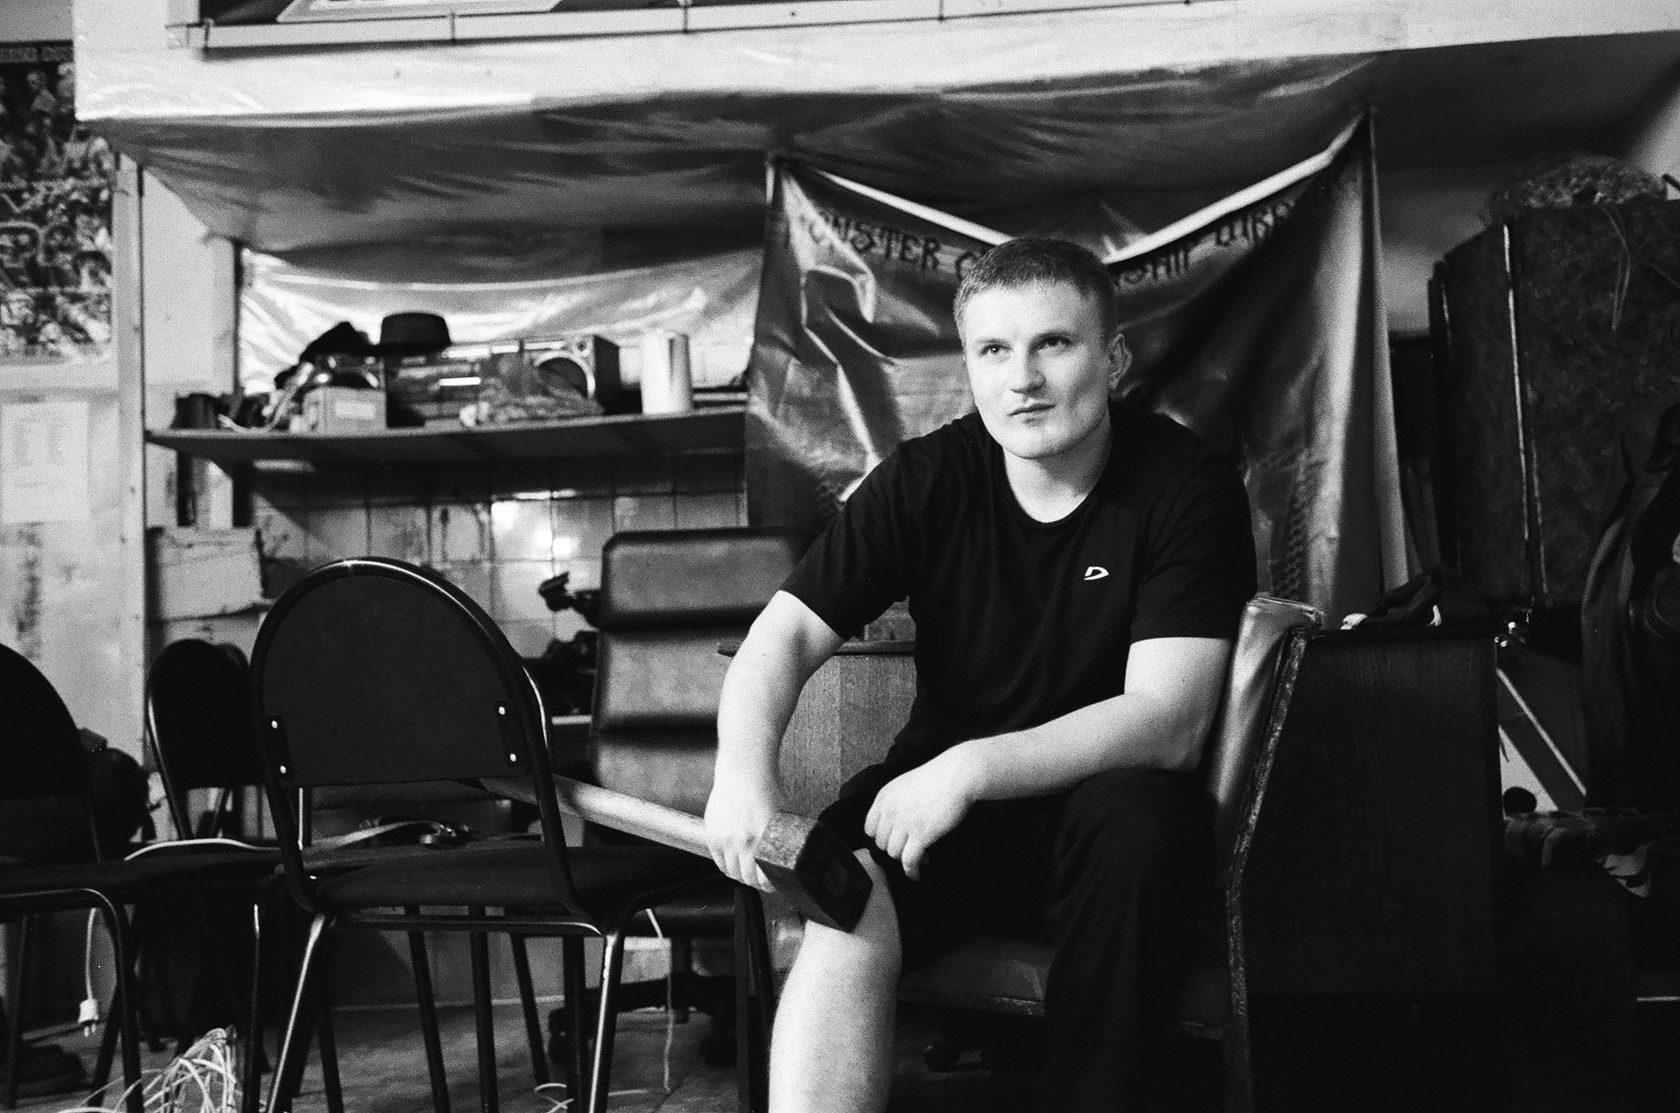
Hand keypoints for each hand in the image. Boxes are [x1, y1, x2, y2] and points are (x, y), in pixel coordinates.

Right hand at [704, 772, 777, 891]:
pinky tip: (734, 861)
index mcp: (764, 840)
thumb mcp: (781, 817)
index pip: (764, 879)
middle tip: (760, 878)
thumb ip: (782, 839)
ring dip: (740, 874)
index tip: (772, 883)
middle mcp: (743, 842)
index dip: (769, 885)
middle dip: (755, 882)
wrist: (743, 773)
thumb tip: (791, 857)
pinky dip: (726, 865)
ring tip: (747, 869)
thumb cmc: (766, 791)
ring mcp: (725, 839)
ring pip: (731, 872)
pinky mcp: (712, 835)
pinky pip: (719, 861)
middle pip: (746, 878)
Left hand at [864, 748, 977, 879]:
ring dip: (906, 859)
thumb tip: (894, 825)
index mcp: (884, 797)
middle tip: (911, 848)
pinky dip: (912, 871)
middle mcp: (890, 811)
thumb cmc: (937, 778)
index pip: (869, 828)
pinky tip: (918, 873)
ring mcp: (904, 824)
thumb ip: (894, 803)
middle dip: (895, 848)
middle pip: (881, 843)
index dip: (881, 837)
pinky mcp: (921, 835)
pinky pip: (909, 861)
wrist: (957, 775)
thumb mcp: (905, 785)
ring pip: (894, 854)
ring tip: (921, 857)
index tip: (893, 840)